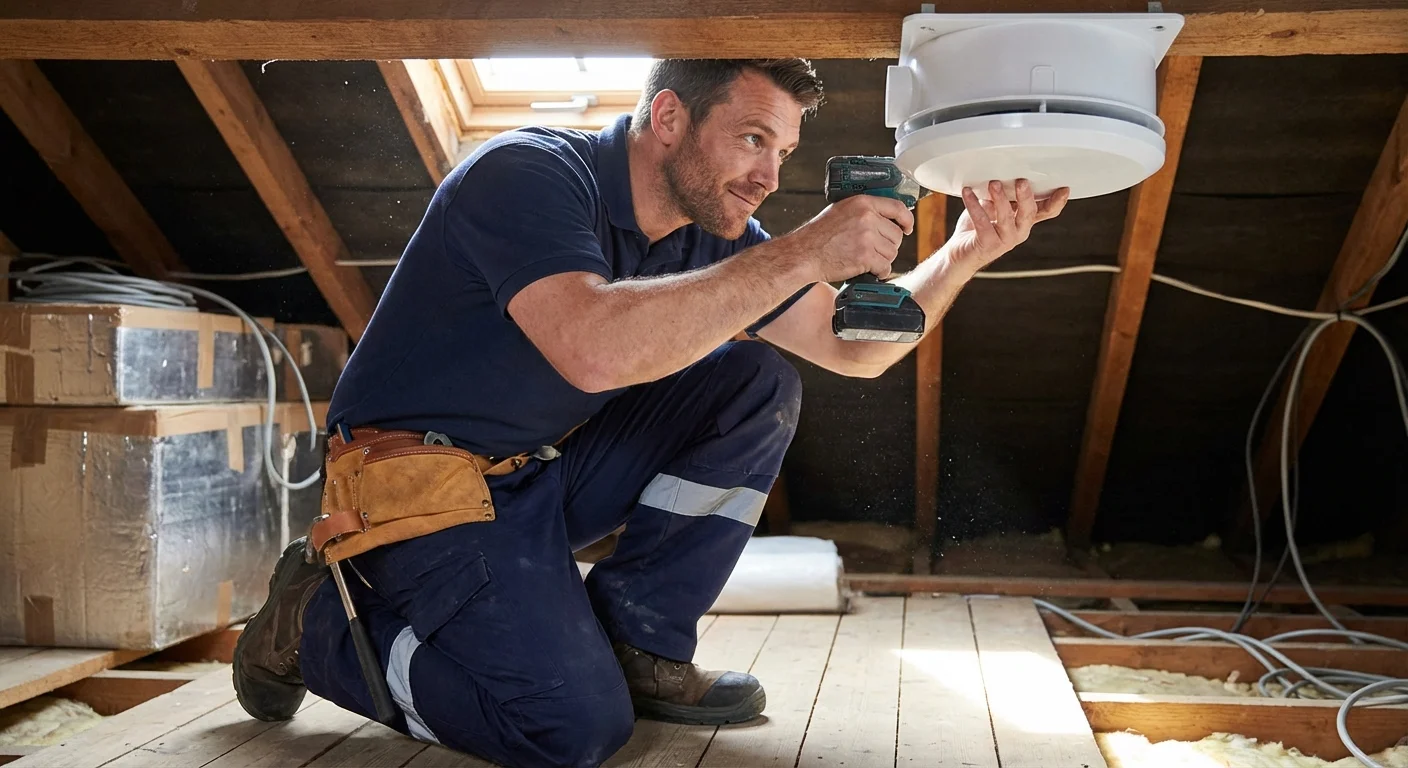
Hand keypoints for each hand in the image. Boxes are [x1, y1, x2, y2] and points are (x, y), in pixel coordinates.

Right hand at [782, 194, 914, 283]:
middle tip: (874, 250)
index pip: (897, 207)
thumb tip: (886, 217)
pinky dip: (879, 272)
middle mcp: (867, 217)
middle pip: (896, 235)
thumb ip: (864, 211)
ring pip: (892, 252)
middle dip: (888, 246)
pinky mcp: (865, 256)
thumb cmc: (818, 235)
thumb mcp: (841, 211)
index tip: (907, 228)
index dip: (907, 220)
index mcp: (863, 203)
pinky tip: (869, 270)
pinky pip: (885, 267)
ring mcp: (867, 237)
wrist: (804, 254)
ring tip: (867, 260)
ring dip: (883, 260)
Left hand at [943, 179, 1068, 273]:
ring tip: (994, 184)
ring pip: (1006, 218)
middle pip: (1029, 213)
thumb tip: (1005, 171)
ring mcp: (1005, 240)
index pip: (1047, 211)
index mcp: (1025, 219)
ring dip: (1000, 199)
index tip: (1064, 188)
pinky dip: (974, 206)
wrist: (959, 253)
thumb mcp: (994, 205)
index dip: (1057, 202)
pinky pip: (982, 223)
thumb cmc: (978, 227)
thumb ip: (1004, 193)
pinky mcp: (987, 245)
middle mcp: (1019, 231)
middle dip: (1026, 197)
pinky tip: (968, 193)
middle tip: (1022, 181)